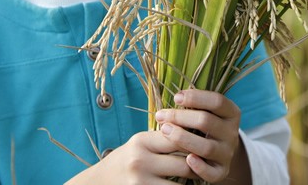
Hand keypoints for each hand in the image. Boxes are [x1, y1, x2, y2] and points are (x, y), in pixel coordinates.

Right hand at [65, 130, 197, 184]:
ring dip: (192, 179)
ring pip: (182, 182)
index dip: (193, 139)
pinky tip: (186, 184)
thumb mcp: (140, 143)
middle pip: (184, 161)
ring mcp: (141, 182)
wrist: (99, 182)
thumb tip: (196, 128)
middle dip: (198, 162)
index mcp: (141, 141)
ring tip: (199, 174)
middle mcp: (140, 161)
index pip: (178, 136)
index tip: (204, 141)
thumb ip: (163, 137)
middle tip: (208, 162)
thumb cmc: (125, 159)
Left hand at [154, 89, 244, 182]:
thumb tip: (176, 97)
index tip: (176, 97)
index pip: (217, 102)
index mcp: (231, 114)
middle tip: (161, 115)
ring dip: (183, 138)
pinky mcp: (221, 172)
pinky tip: (187, 159)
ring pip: (207, 147)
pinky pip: (211, 172)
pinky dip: (200, 167)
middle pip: (207, 122)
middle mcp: (232, 133)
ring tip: (164, 130)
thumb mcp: (205, 112)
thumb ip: (194, 105)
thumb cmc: (203, 127)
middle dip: (181, 117)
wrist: (216, 154)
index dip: (196, 97)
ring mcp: (227, 154)